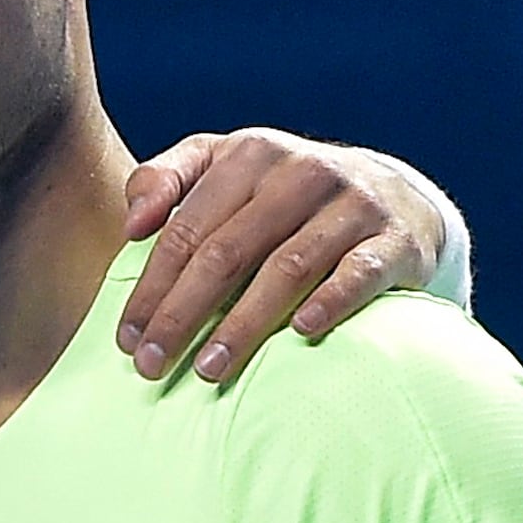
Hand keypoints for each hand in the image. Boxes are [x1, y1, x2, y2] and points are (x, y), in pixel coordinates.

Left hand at [115, 133, 465, 384]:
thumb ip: (167, 179)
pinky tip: (300, 333)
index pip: (187, 229)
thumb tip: (132, 225)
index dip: (152, 286)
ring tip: (208, 369)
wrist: (395, 195)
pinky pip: (358, 273)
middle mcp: (302, 172)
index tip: (127, 339)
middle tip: (152, 365)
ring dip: (243, 324)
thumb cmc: (285, 192)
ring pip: (287, 268)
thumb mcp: (227, 165)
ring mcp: (353, 203)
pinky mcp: (395, 239)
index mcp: (251, 154)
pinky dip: (329, 301)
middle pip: (228, 252)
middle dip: (182, 314)